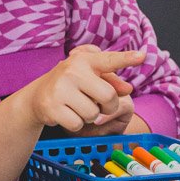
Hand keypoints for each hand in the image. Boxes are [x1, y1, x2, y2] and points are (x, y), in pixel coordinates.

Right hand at [21, 46, 144, 133]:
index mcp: (84, 60)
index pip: (109, 60)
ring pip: (93, 114)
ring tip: (77, 106)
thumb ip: (111, 81)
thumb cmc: (71, 85)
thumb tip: (128, 89)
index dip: (126, 59)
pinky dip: (77, 124)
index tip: (142, 56)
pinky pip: (78, 124)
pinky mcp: (52, 107)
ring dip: (90, 116)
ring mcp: (60, 89)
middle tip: (99, 104)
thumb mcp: (90, 77)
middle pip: (108, 96)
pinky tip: (67, 114)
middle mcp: (72, 71)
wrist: (37, 97)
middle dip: (109, 106)